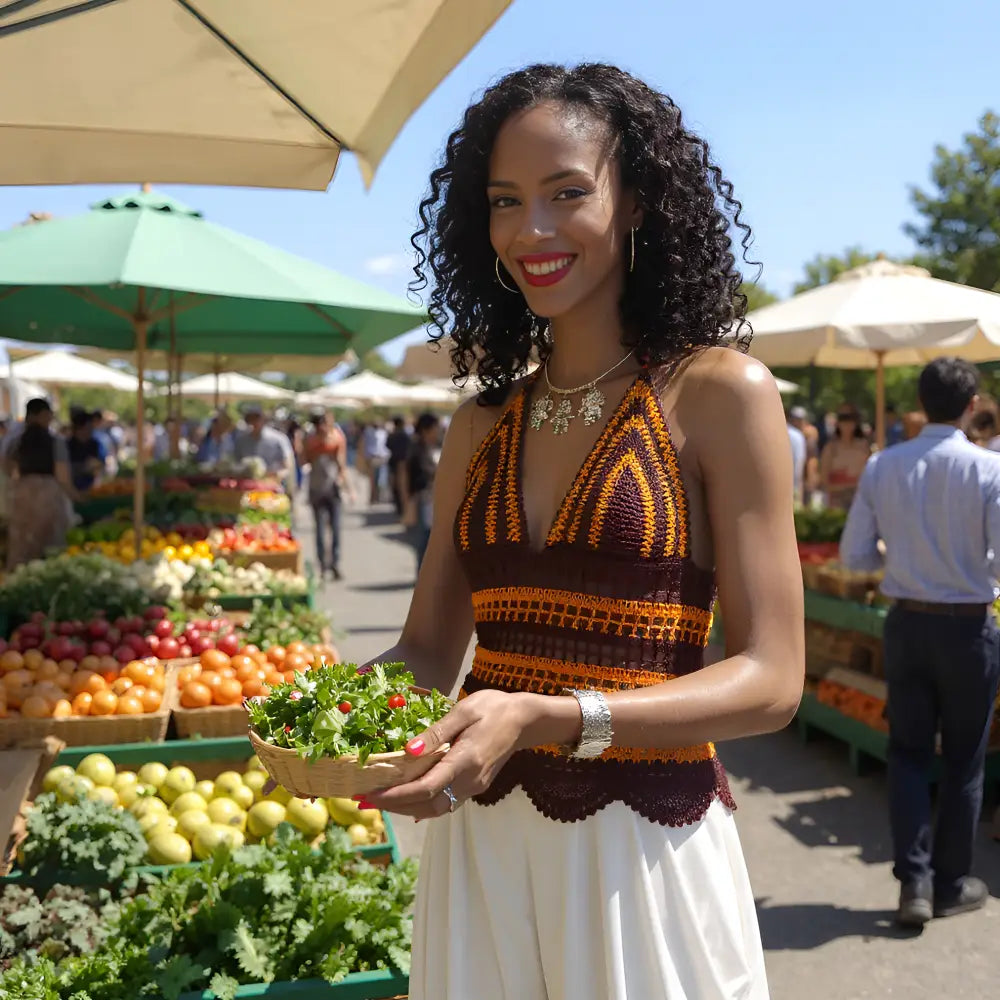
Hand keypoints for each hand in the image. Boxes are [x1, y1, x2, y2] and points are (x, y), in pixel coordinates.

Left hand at [360, 689, 540, 819]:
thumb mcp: (463, 711)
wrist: (525, 720)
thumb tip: (408, 751)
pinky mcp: (476, 786)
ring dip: (408, 808)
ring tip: (382, 800)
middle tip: (366, 800)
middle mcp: (469, 781)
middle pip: (427, 806)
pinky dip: (423, 805)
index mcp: (464, 761)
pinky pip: (446, 803)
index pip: (424, 789)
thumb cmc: (493, 708)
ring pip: (437, 809)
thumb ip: (436, 733)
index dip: (395, 796)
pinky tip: (407, 801)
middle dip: (395, 807)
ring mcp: (474, 787)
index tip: (370, 794)